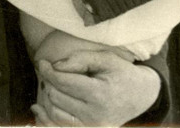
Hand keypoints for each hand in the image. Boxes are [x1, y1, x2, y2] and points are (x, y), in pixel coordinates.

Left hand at [33, 52, 160, 126]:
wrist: (142, 96)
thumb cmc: (122, 73)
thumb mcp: (106, 59)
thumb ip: (80, 59)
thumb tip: (54, 66)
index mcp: (100, 95)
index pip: (63, 82)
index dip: (48, 71)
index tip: (41, 62)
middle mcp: (96, 115)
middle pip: (56, 97)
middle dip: (49, 82)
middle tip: (50, 72)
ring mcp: (93, 127)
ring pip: (55, 114)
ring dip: (48, 98)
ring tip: (50, 86)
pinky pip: (60, 127)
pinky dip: (47, 119)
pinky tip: (38, 109)